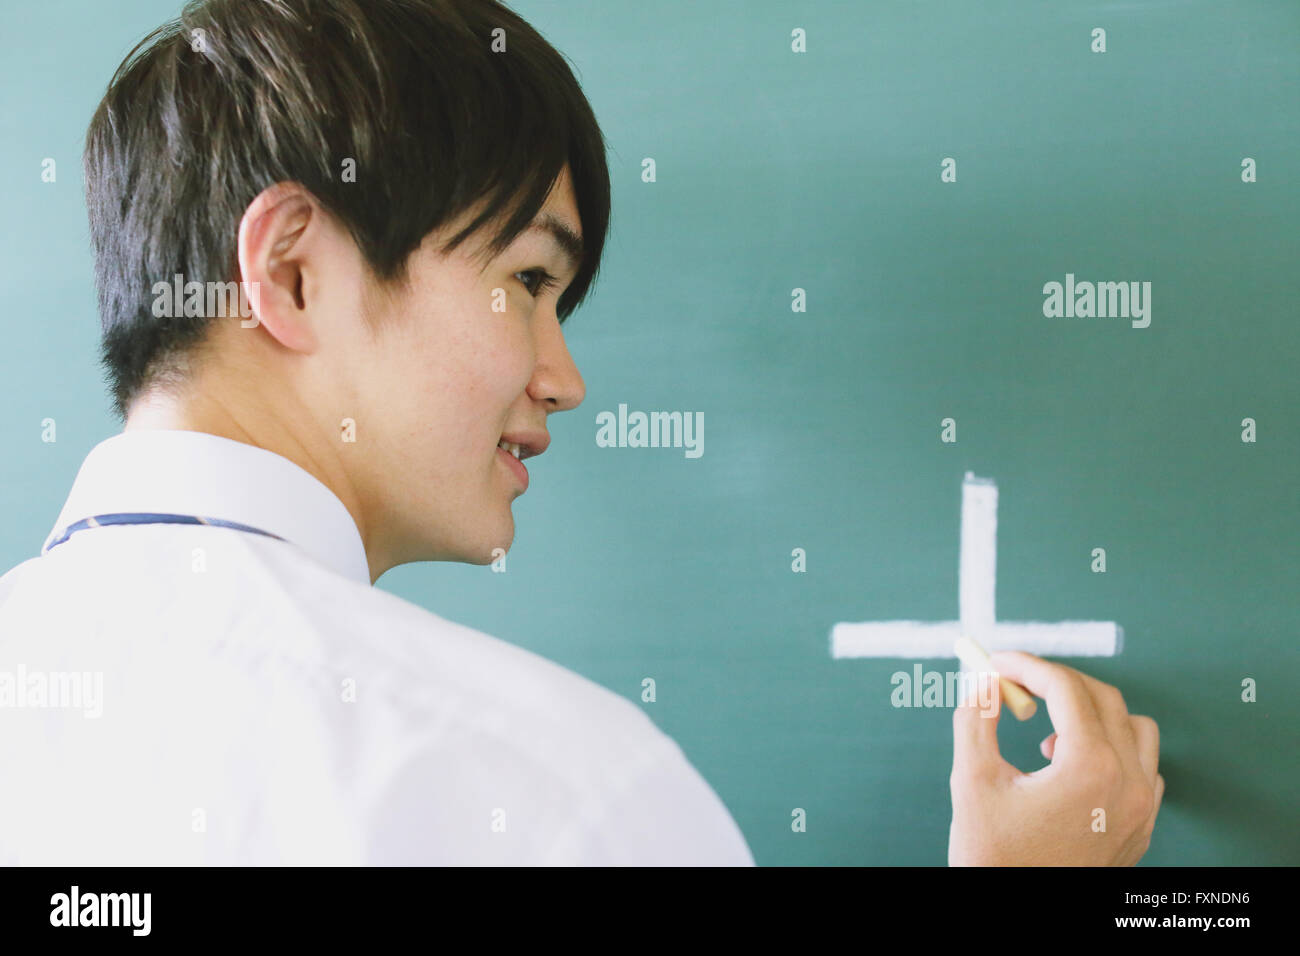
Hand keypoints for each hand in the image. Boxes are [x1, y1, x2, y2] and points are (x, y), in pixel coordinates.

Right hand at [948, 650, 1163, 864]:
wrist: (1019, 916)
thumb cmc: (993, 856)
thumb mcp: (971, 780)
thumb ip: (977, 718)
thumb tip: (982, 680)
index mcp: (1089, 767)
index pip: (1066, 688)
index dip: (1026, 665)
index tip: (996, 662)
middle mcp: (1126, 783)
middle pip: (1103, 699)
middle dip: (1056, 682)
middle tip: (1014, 685)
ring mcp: (1140, 808)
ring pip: (1136, 729)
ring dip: (1092, 716)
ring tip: (1047, 737)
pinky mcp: (1140, 827)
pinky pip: (1143, 768)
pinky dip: (1112, 750)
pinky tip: (1071, 766)